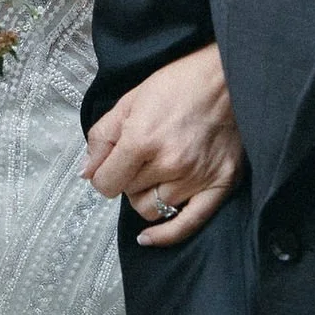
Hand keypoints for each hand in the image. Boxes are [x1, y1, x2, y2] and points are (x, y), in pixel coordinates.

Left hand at [82, 44, 241, 247]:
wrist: (227, 76)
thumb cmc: (178, 84)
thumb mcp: (129, 101)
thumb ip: (102, 138)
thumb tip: (87, 172)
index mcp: (142, 140)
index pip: (105, 184)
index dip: (103, 177)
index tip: (109, 168)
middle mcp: (169, 163)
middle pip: (129, 196)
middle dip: (127, 181)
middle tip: (140, 161)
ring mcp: (197, 176)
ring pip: (153, 210)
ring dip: (147, 197)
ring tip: (155, 175)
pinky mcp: (221, 184)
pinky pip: (188, 224)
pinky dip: (166, 236)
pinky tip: (149, 238)